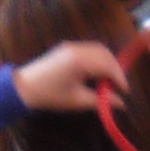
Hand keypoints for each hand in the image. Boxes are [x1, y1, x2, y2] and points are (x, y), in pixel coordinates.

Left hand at [8, 36, 131, 114]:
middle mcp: (77, 49)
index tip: (125, 92)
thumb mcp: (78, 100)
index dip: (119, 78)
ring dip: (108, 62)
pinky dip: (98, 59)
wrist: (25, 86)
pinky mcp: (67, 47)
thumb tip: (121, 104)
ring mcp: (72, 46)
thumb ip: (102, 100)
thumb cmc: (51, 95)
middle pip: (105, 53)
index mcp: (80, 61)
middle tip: (119, 86)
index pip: (108, 66)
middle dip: (115, 69)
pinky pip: (90, 49)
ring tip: (109, 80)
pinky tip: (97, 73)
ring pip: (98, 49)